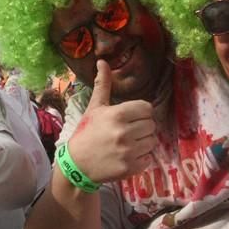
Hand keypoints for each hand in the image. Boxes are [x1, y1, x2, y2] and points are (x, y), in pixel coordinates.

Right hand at [67, 60, 156, 182]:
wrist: (77, 164)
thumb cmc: (87, 132)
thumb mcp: (95, 107)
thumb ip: (103, 85)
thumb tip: (102, 61)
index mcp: (117, 114)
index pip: (147, 108)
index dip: (140, 113)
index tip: (130, 118)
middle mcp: (124, 132)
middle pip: (151, 125)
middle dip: (142, 128)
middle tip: (128, 132)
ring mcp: (128, 152)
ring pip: (152, 142)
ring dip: (143, 143)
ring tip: (128, 144)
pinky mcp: (130, 168)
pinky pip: (148, 159)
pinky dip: (141, 159)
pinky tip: (128, 156)